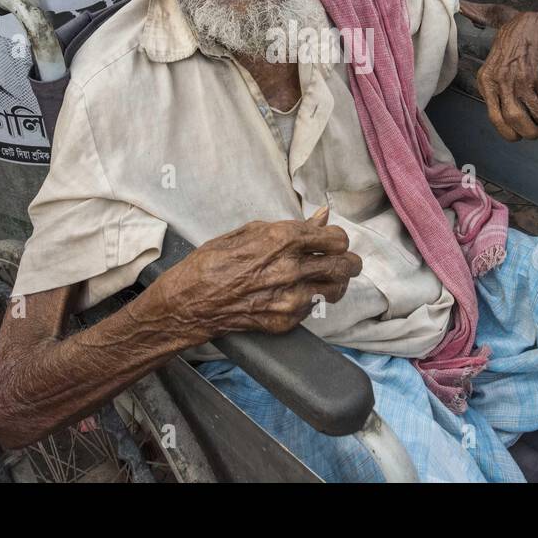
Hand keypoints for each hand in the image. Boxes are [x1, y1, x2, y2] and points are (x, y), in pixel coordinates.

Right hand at [157, 207, 359, 337]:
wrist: (190, 301)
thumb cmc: (213, 262)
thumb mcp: (250, 232)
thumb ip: (293, 226)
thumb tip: (322, 217)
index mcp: (284, 239)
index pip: (337, 239)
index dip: (336, 239)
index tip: (331, 241)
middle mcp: (292, 269)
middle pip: (346, 265)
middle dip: (348, 261)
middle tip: (342, 262)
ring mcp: (291, 298)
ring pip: (336, 289)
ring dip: (333, 283)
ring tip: (322, 279)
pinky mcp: (286, 321)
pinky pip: (312, 308)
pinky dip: (308, 300)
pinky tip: (292, 294)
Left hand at [478, 11, 537, 140]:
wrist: (526, 22)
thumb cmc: (511, 45)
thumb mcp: (493, 67)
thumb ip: (496, 88)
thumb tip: (507, 114)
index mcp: (487, 82)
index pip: (494, 118)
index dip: (509, 131)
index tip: (518, 135)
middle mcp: (500, 81)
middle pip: (513, 120)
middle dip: (529, 132)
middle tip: (537, 134)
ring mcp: (518, 77)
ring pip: (532, 112)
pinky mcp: (535, 72)